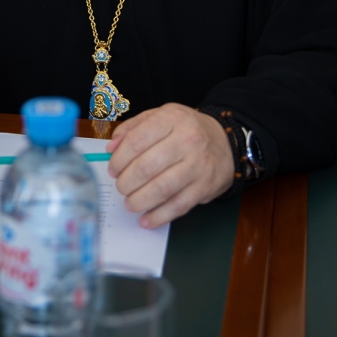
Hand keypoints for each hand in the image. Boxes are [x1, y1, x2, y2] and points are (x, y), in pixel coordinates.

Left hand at [106, 103, 234, 227]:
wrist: (225, 142)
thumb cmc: (186, 130)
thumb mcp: (161, 116)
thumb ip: (133, 128)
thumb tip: (111, 148)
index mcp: (172, 118)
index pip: (137, 140)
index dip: (120, 158)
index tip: (113, 168)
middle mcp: (187, 140)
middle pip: (147, 166)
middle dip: (126, 182)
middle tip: (120, 187)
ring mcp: (198, 165)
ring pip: (161, 189)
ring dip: (139, 201)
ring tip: (130, 203)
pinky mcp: (205, 188)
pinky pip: (178, 206)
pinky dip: (158, 216)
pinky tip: (146, 219)